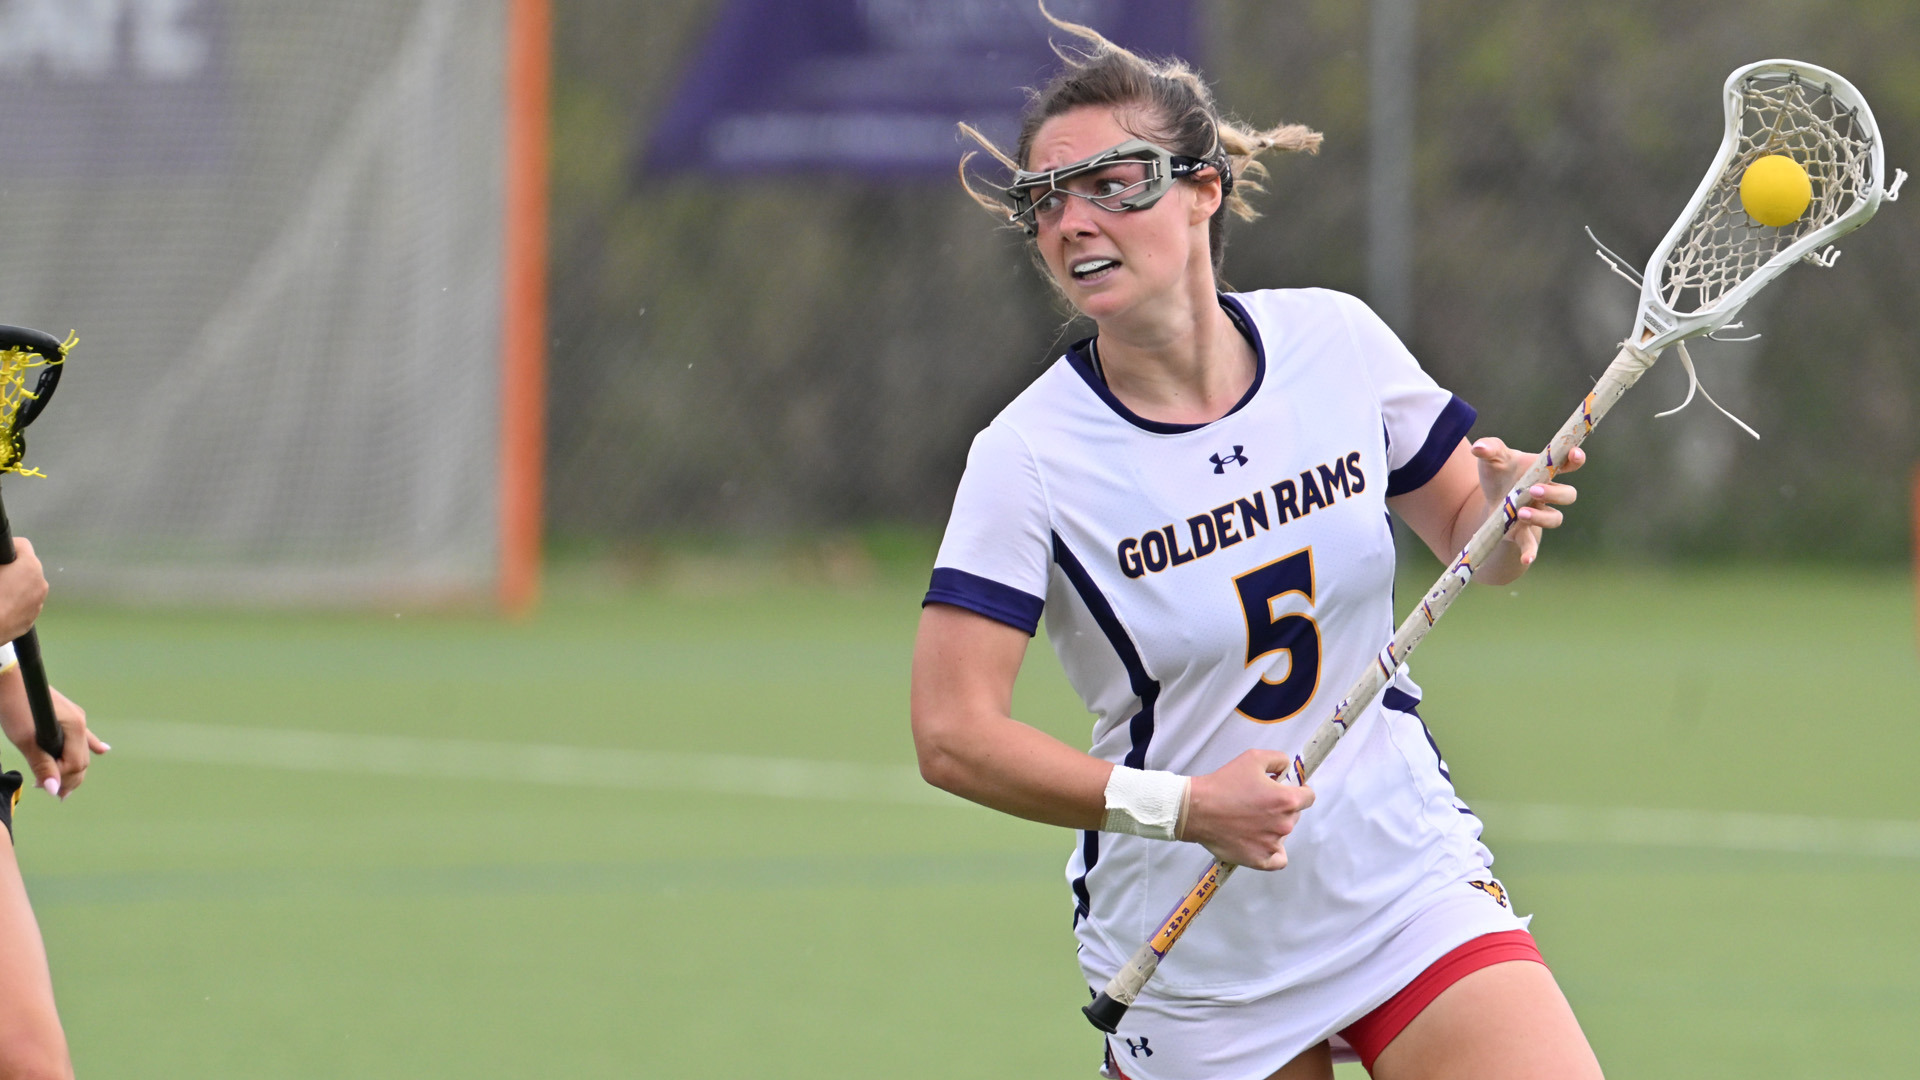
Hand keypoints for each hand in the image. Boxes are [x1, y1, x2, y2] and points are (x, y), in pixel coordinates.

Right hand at [0, 537, 46, 642]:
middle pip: (27, 566)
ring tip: (0, 591)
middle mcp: (40, 582)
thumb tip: (3, 564)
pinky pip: (25, 602)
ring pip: (27, 585)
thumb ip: (1, 561)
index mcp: (30, 566)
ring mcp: (38, 601)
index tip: (1, 552)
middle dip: (12, 567)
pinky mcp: (32, 617)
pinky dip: (15, 601)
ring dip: (15, 585)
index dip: (9, 547)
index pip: (22, 545)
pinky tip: (1, 605)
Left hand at [0, 680, 105, 799]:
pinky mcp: (68, 714)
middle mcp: (80, 723)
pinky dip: (90, 746)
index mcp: (75, 729)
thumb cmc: (16, 707)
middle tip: (56, 795)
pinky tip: (103, 751)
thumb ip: (42, 765)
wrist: (10, 680)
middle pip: (82, 759)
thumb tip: (52, 790)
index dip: (62, 779)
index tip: (44, 789)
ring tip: (66, 786)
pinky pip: (83, 736)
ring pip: (81, 750)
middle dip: (70, 778)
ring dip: (73, 768)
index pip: (76, 764)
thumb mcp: (26, 740)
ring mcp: (76, 718)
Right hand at [1180, 749, 1314, 869]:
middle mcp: (1284, 824)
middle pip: (1295, 815)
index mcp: (1286, 800)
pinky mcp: (1260, 860)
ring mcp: (1272, 844)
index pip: (1308, 797)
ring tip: (1250, 820)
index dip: (1298, 790)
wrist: (1196, 809)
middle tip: (1259, 803)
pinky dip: (1274, 852)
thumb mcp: (1253, 758)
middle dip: (1282, 808)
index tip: (1284, 790)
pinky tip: (1262, 843)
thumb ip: (1279, 760)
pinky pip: (1278, 860)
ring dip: (1273, 827)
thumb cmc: (1223, 784)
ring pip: (1283, 835)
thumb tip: (1287, 770)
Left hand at [1469, 438, 1584, 567]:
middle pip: (1568, 495)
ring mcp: (1539, 513)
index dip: (1576, 459)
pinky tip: (1526, 560)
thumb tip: (1477, 448)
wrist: (1489, 497)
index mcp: (1545, 471)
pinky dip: (1531, 552)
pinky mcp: (1524, 531)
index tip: (1574, 454)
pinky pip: (1533, 544)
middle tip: (1533, 490)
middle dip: (1554, 493)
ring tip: (1520, 513)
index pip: (1570, 463)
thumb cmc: (1498, 472)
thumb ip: (1489, 448)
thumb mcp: (1492, 457)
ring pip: (1555, 519)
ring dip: (1541, 517)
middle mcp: (1547, 493)